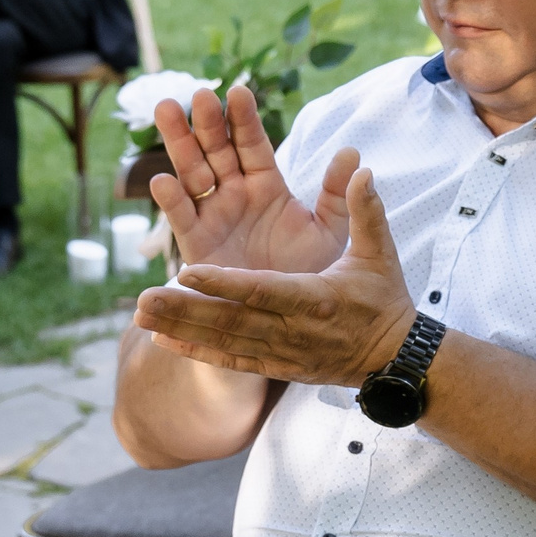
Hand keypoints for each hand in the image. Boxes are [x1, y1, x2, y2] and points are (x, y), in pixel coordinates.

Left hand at [133, 167, 416, 386]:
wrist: (394, 360)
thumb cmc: (384, 301)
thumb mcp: (379, 254)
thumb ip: (365, 211)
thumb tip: (362, 169)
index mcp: (316, 298)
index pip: (261, 291)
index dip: (222, 284)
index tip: (186, 271)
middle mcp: (293, 330)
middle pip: (230, 321)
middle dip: (184, 311)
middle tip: (142, 300)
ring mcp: (283, 353)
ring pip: (223, 342)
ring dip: (180, 330)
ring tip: (141, 317)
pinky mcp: (278, 367)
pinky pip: (231, 361)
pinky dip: (197, 352)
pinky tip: (164, 341)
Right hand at [147, 85, 353, 274]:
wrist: (290, 316)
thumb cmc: (311, 271)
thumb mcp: (329, 231)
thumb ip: (337, 194)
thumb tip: (353, 152)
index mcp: (267, 185)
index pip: (252, 144)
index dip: (244, 119)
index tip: (238, 92)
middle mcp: (235, 194)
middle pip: (217, 150)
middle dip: (207, 122)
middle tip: (200, 94)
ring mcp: (213, 215)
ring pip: (192, 172)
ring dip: (179, 143)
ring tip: (168, 111)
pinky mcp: (196, 244)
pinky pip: (181, 218)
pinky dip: (170, 200)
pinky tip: (164, 179)